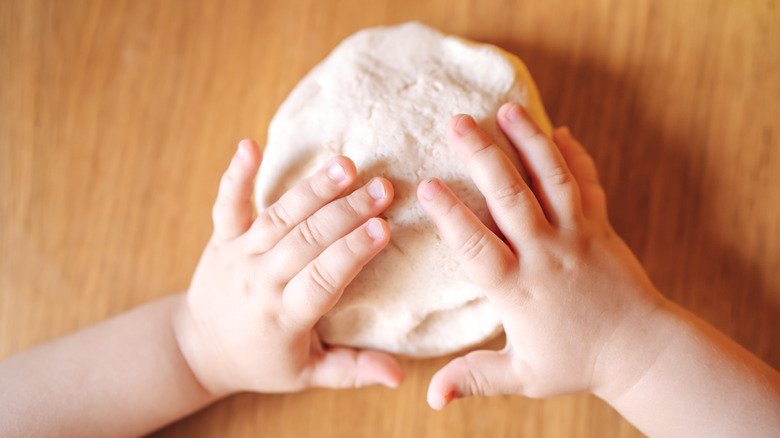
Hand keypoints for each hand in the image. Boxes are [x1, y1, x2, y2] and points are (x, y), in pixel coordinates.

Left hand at [174, 139, 403, 396]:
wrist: (199, 349)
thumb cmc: (263, 361)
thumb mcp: (308, 374)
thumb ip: (353, 370)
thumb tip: (399, 376)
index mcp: (285, 316)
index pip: (323, 278)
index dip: (352, 252)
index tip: (384, 228)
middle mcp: (261, 281)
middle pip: (306, 241)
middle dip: (346, 212)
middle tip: (383, 188)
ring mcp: (239, 255)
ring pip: (279, 217)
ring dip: (313, 189)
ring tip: (346, 165)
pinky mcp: (222, 238)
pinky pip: (228, 204)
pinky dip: (236, 175)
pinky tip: (249, 146)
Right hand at [418, 104, 665, 408]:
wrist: (641, 350)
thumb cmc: (576, 363)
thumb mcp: (522, 375)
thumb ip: (476, 378)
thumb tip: (430, 398)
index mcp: (519, 289)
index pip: (477, 246)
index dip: (450, 215)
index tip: (426, 186)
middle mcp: (546, 254)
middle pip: (511, 198)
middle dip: (482, 156)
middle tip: (457, 122)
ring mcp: (577, 235)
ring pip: (551, 179)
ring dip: (528, 141)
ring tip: (505, 108)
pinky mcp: (600, 227)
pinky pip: (587, 183)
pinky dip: (574, 154)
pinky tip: (557, 129)